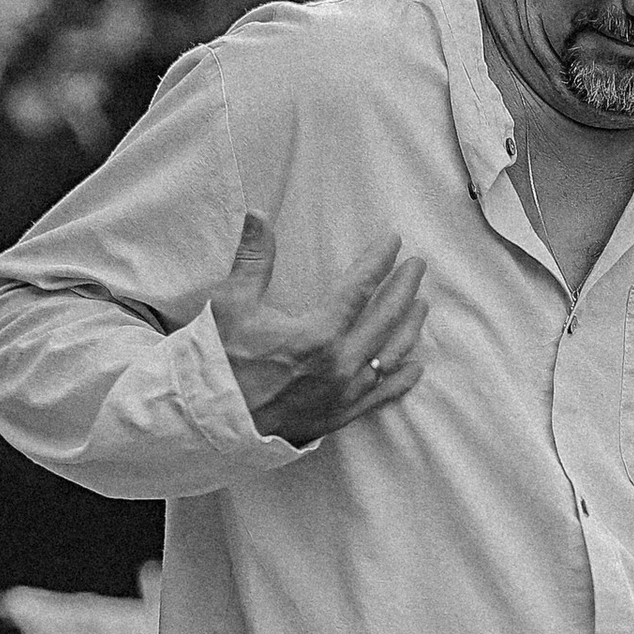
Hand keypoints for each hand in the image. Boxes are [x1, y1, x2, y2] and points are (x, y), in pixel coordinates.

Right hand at [211, 216, 427, 443]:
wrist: (212, 419)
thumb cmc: (220, 359)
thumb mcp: (231, 304)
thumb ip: (253, 258)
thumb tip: (258, 213)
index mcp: (318, 334)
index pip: (360, 288)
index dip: (379, 261)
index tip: (393, 241)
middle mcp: (340, 365)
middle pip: (386, 319)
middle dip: (404, 288)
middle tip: (418, 266)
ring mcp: (345, 393)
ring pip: (391, 356)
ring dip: (410, 328)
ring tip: (422, 306)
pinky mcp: (342, 415)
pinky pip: (383, 395)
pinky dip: (402, 379)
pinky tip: (415, 366)